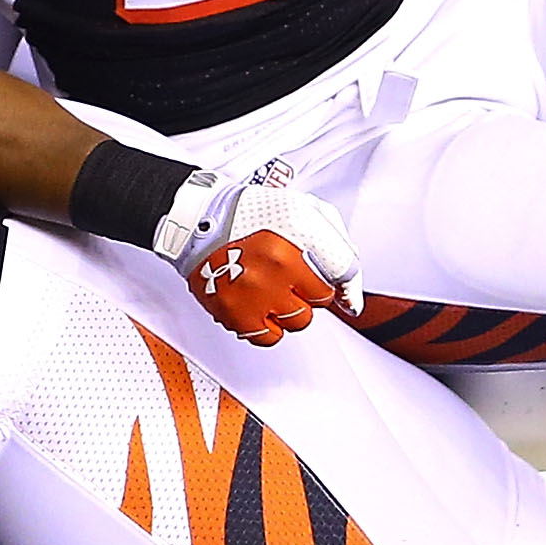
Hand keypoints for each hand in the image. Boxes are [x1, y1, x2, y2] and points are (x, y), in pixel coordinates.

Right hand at [166, 160, 362, 344]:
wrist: (196, 221)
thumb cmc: (246, 214)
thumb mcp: (300, 208)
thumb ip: (334, 240)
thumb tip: (350, 285)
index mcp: (297, 233)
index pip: (345, 270)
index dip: (347, 283)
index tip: (344, 292)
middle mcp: (279, 264)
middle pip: (322, 301)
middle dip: (310, 290)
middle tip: (290, 278)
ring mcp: (257, 291)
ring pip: (298, 321)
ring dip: (290, 309)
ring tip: (271, 291)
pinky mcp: (235, 311)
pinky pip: (268, 336)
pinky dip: (266, 326)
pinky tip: (257, 306)